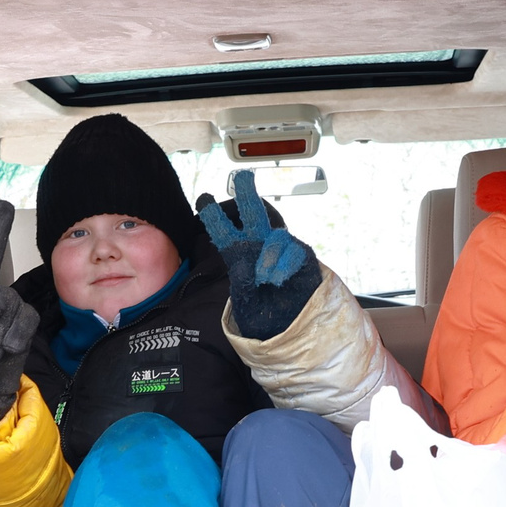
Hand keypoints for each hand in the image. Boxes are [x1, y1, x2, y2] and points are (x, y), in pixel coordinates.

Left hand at [199, 170, 322, 340]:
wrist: (290, 328)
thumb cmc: (264, 313)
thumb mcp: (246, 302)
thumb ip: (244, 283)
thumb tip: (248, 266)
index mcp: (240, 254)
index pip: (225, 233)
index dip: (214, 217)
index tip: (203, 200)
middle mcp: (260, 247)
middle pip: (253, 214)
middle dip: (247, 195)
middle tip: (242, 178)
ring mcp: (282, 251)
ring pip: (276, 236)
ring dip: (270, 254)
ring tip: (264, 279)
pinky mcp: (302, 259)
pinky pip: (295, 252)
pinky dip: (285, 264)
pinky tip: (276, 279)